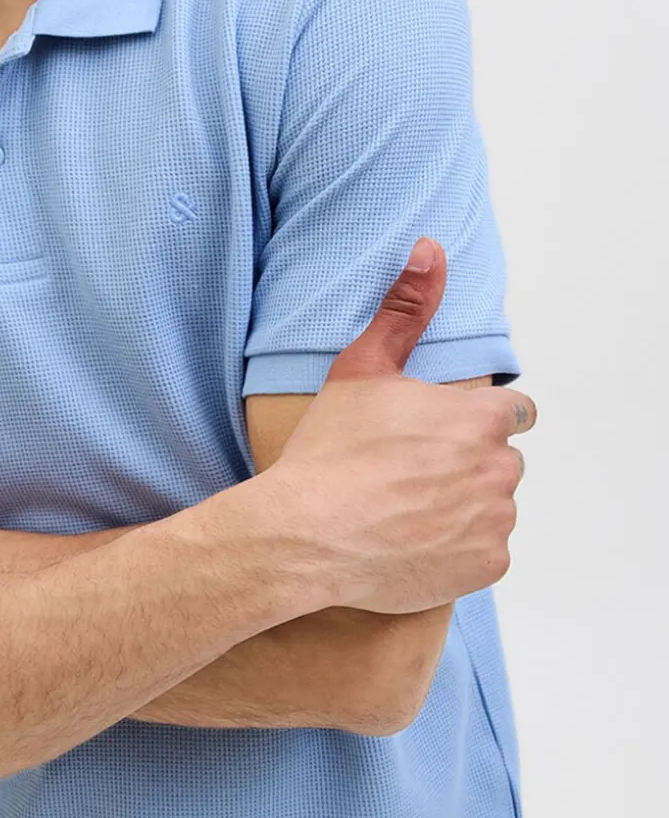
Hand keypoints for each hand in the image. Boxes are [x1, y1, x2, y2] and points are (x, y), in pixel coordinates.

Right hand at [263, 238, 536, 613]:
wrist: (305, 535)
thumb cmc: (331, 451)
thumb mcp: (362, 369)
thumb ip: (404, 309)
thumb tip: (430, 250)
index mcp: (481, 418)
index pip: (513, 412)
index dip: (475, 421)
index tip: (438, 435)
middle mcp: (500, 470)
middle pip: (500, 463)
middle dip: (467, 466)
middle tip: (409, 475)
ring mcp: (495, 523)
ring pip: (490, 509)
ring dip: (462, 509)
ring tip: (404, 512)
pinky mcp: (485, 567)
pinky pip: (481, 554)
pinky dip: (455, 552)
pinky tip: (410, 543)